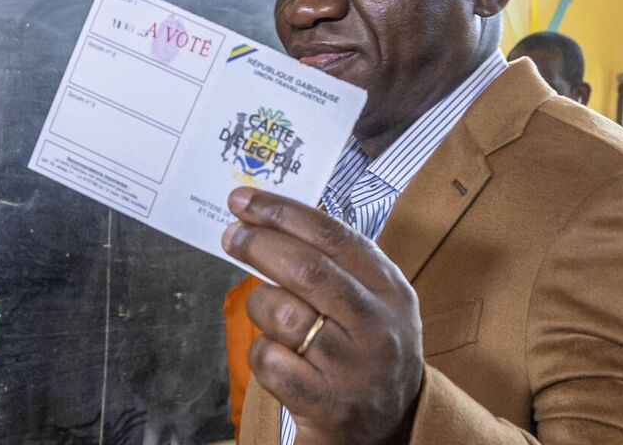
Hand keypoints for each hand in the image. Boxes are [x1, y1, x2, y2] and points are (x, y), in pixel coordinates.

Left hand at [222, 186, 421, 444]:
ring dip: (260, 304)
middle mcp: (378, 326)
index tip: (245, 200)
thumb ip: (334, 262)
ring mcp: (352, 366)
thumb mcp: (372, 301)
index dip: (283, 213)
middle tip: (231, 235)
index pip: (333, 237)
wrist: (388, 427)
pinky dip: (262, 353)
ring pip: (283, 314)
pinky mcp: (325, 402)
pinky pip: (271, 361)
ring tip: (267, 311)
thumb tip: (268, 217)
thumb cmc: (366, 351)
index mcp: (391, 290)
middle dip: (259, 244)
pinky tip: (276, 355)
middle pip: (307, 269)